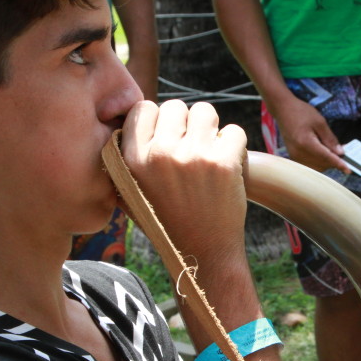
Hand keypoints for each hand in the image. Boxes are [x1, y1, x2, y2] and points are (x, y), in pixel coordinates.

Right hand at [120, 99, 248, 257]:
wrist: (203, 254)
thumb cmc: (166, 221)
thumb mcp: (129, 192)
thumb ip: (125, 157)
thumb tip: (130, 118)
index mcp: (132, 160)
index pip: (143, 108)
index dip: (158, 120)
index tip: (167, 137)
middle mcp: (160, 154)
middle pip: (176, 106)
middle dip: (186, 124)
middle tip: (191, 149)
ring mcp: (193, 156)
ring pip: (205, 111)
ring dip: (210, 129)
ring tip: (209, 153)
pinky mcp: (224, 162)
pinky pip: (234, 131)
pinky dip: (234, 145)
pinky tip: (228, 165)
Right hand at [271, 95, 351, 173]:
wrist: (283, 110)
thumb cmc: (301, 112)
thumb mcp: (320, 122)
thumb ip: (330, 139)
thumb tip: (340, 153)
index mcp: (306, 143)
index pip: (326, 157)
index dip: (339, 164)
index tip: (348, 170)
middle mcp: (299, 153)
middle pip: (322, 164)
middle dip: (333, 160)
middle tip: (341, 150)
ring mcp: (295, 156)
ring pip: (316, 167)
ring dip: (326, 162)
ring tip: (331, 149)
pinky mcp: (294, 156)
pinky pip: (310, 164)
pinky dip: (318, 161)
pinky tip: (322, 151)